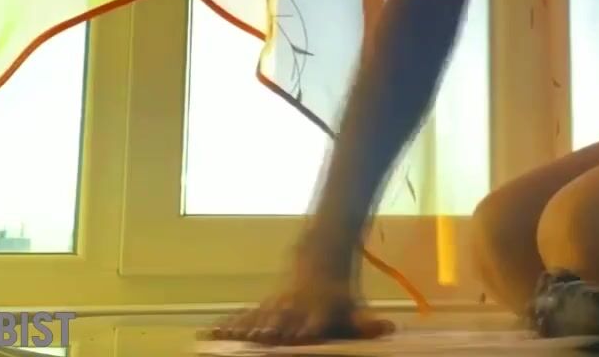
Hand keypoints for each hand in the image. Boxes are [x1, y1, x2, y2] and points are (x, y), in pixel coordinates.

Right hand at [204, 259, 391, 344]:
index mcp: (319, 311)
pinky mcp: (262, 307)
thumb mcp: (354, 309)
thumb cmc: (337, 295)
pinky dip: (226, 324)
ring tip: (223, 337)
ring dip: (241, 327)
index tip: (304, 334)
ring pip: (256, 317)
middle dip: (270, 329)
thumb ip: (367, 324)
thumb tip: (389, 327)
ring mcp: (276, 306)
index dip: (310, 327)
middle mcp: (295, 308)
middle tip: (259, 338)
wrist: (319, 258)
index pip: (315, 321)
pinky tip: (209, 333)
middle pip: (281, 320)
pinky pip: (242, 317)